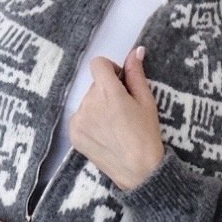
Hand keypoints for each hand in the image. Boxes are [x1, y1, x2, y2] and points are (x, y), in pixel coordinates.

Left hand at [69, 46, 164, 190]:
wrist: (138, 170)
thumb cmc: (147, 135)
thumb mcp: (146, 102)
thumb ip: (136, 74)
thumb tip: (135, 51)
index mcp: (108, 93)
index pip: (97, 64)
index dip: (110, 68)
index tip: (120, 81)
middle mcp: (89, 103)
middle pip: (95, 85)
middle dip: (107, 91)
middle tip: (123, 110)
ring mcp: (78, 120)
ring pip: (87, 102)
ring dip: (98, 107)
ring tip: (115, 126)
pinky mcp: (73, 134)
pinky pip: (81, 117)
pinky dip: (90, 121)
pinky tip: (105, 135)